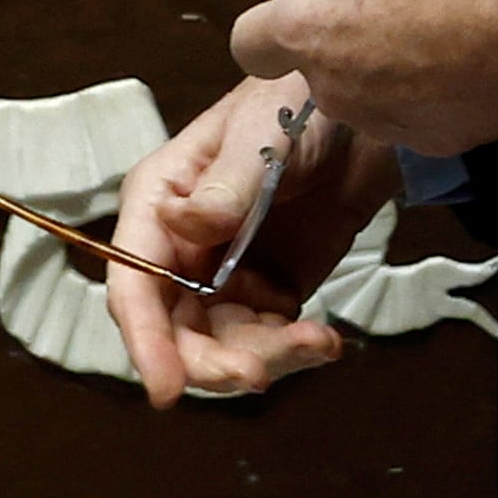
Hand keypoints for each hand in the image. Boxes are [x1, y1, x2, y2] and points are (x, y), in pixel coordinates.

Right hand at [104, 72, 398, 409]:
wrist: (364, 119)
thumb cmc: (295, 106)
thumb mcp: (262, 137)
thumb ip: (227, 186)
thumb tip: (186, 225)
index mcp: (159, 203)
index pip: (133, 282)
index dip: (144, 341)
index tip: (165, 391)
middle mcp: (182, 249)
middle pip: (174, 331)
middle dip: (211, 363)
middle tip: (257, 374)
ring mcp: (224, 277)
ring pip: (222, 347)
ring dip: (264, 359)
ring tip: (315, 343)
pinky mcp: (268, 294)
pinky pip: (268, 342)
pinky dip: (296, 351)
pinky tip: (326, 340)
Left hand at [227, 0, 497, 154]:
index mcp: (308, 30)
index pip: (248, 43)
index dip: (272, 27)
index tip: (311, 10)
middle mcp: (330, 87)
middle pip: (314, 69)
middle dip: (339, 46)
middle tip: (393, 13)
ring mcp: (376, 122)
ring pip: (359, 96)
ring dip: (380, 74)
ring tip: (436, 40)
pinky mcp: (424, 144)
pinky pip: (407, 117)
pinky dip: (423, 99)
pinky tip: (461, 71)